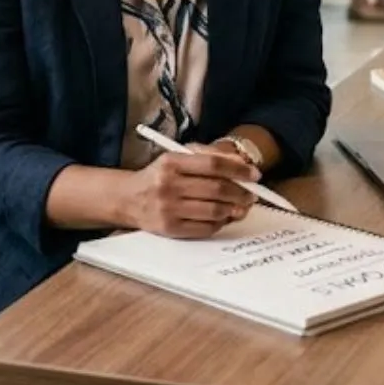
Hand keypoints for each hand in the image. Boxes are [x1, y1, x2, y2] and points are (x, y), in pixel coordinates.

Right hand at [123, 146, 257, 237]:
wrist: (129, 199)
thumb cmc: (160, 175)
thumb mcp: (177, 157)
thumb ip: (207, 155)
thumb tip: (240, 164)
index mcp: (171, 163)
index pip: (213, 165)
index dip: (238, 170)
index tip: (254, 175)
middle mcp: (168, 185)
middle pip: (217, 189)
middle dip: (241, 193)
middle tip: (253, 195)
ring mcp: (169, 209)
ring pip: (214, 211)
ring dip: (234, 209)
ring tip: (241, 206)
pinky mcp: (170, 229)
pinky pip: (206, 228)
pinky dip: (221, 223)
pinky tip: (224, 217)